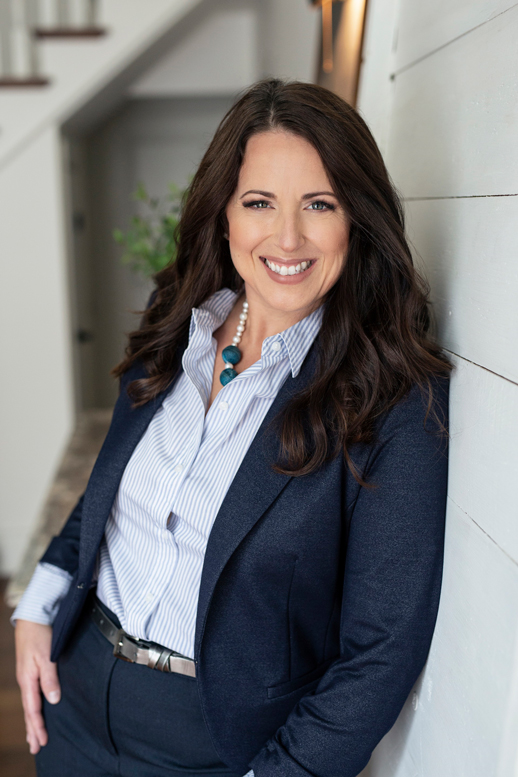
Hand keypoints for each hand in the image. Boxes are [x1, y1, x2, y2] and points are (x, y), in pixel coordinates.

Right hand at [15, 619, 60, 754]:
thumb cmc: (40, 635)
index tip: (42, 742)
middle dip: (32, 730)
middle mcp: (26, 680)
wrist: (33, 616)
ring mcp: (27, 676)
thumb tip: (53, 700)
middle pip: (29, 711)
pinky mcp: (31, 670)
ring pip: (29, 704)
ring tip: (34, 737)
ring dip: (32, 721)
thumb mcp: (46, 656)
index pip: (33, 709)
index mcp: (28, 680)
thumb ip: (49, 678)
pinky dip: (32, 708)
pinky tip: (36, 710)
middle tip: (36, 749)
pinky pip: (31, 695)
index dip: (38, 726)